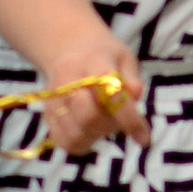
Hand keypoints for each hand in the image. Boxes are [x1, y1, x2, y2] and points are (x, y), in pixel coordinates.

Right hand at [37, 28, 148, 157]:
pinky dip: (82, 143)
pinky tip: (90, 129)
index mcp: (92, 62)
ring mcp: (54, 99)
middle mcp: (68, 80)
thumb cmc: (103, 56)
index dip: (129, 118)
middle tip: (118, 119)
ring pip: (76, 133)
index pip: (110, 92)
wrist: (67, 48)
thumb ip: (132, 78)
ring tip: (104, 121)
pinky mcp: (47, 114)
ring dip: (97, 135)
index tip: (144, 139)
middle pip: (88, 116)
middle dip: (110, 126)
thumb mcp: (124, 57)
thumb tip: (135, 94)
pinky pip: (65, 142)